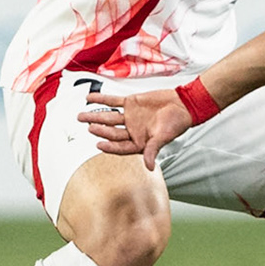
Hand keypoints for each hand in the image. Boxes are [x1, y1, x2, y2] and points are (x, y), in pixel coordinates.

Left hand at [77, 89, 193, 169]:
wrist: (183, 104)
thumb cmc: (176, 123)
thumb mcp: (164, 137)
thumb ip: (153, 150)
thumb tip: (149, 167)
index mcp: (139, 142)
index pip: (120, 146)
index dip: (109, 146)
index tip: (98, 144)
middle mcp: (132, 131)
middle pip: (112, 132)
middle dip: (99, 129)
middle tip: (88, 126)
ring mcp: (129, 117)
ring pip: (109, 117)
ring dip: (95, 116)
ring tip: (81, 115)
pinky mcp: (130, 103)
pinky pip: (112, 101)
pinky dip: (101, 99)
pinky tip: (89, 98)